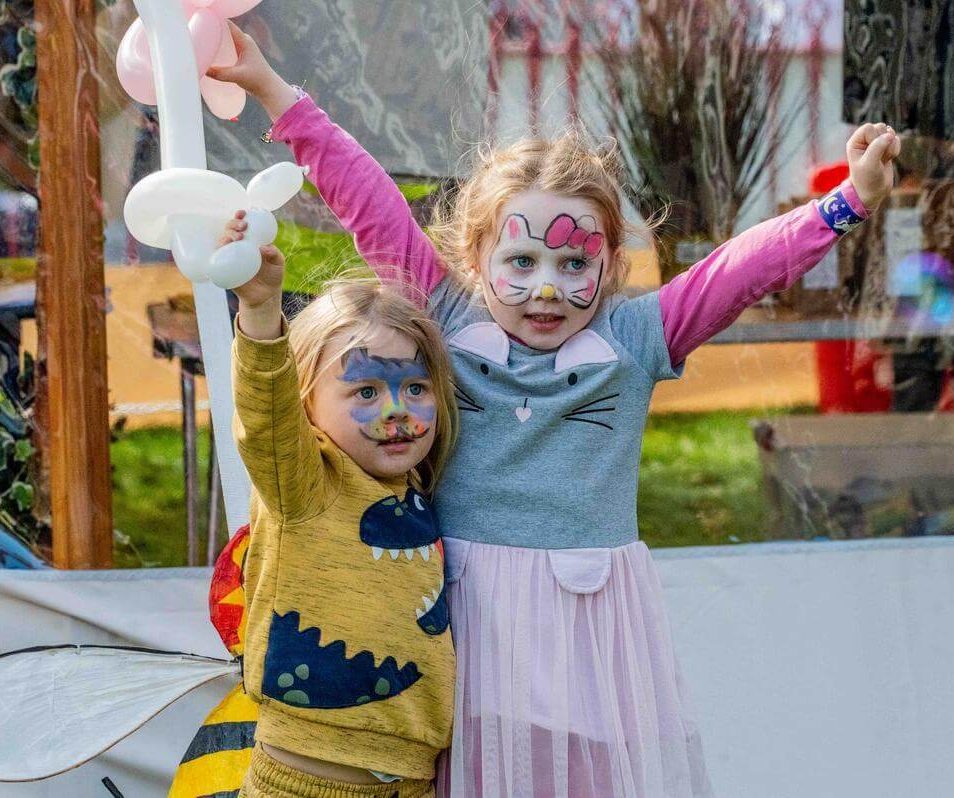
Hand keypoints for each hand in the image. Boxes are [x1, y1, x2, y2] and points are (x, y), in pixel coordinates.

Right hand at [206, 22, 299, 120]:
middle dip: (212, 31)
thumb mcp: (238, 76)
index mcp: (244, 41)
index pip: (227, 24)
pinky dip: (219, 49)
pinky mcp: (241, 56)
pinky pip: (227, 48)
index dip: (215, 21)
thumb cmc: (258, 80)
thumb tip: (204, 70)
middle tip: (198, 36)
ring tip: (201, 44)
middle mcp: (243, 41)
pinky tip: (210, 53)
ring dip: (215, 41)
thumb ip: (220, 74)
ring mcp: (242, 48)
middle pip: (224, 30)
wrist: (269, 89)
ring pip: (225, 40)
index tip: (202, 24)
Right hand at [221, 211, 284, 337]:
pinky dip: (217, 256)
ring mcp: (229, 259)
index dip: (239, 217)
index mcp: (249, 242)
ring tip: (236, 238)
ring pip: (221, 244)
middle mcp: (237, 248)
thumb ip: (274, 253)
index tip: (243, 213)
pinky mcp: (224, 271)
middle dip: (233, 225)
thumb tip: (263, 248)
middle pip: (229, 231)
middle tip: (243, 227)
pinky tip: (222, 251)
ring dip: (225, 237)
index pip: (241, 226)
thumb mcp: (278, 262)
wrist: (266, 296)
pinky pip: (216, 262)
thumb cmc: (273, 276)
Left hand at [847, 122, 901, 210]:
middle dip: (884, 143)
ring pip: (890, 132)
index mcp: (855, 142)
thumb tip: (889, 134)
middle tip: (878, 158)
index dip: (874, 138)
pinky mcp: (885, 146)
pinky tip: (887, 159)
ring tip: (882, 159)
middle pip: (881, 127)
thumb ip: (877, 147)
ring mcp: (875, 142)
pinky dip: (895, 150)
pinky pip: (896, 139)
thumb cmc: (867, 179)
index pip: (869, 127)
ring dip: (890, 147)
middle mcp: (864, 140)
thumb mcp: (870, 164)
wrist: (874, 191)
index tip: (872, 153)